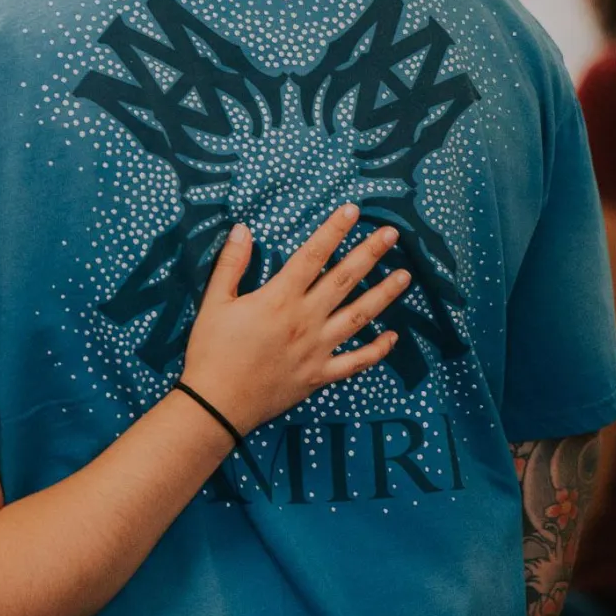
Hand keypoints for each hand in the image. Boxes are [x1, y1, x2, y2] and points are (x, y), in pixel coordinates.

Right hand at [180, 204, 408, 436]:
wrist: (216, 405)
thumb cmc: (212, 351)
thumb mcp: (215, 302)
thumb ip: (231, 264)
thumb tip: (243, 229)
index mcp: (279, 298)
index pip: (313, 255)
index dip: (334, 230)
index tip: (353, 211)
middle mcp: (305, 320)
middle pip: (344, 280)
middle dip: (369, 254)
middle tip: (392, 234)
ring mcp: (317, 349)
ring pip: (358, 317)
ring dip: (383, 295)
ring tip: (404, 276)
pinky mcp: (319, 375)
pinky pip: (355, 362)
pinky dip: (376, 351)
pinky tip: (392, 337)